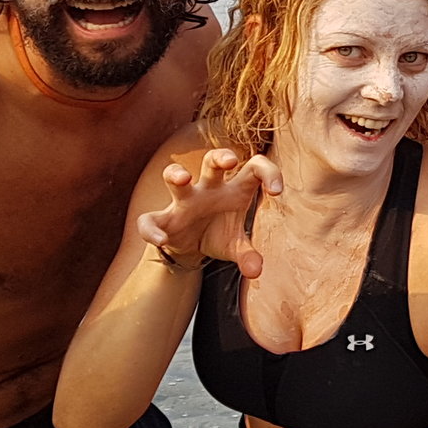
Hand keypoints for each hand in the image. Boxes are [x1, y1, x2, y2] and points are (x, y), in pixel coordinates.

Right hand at [137, 148, 280, 274]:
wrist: (192, 248)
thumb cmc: (220, 234)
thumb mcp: (236, 246)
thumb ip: (247, 255)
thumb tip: (255, 270)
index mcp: (234, 190)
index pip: (254, 167)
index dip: (268, 172)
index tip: (277, 191)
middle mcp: (208, 189)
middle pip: (213, 160)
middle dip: (220, 156)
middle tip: (230, 161)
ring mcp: (183, 201)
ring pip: (174, 177)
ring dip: (176, 174)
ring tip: (182, 179)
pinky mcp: (162, 219)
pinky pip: (149, 220)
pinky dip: (151, 230)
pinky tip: (160, 240)